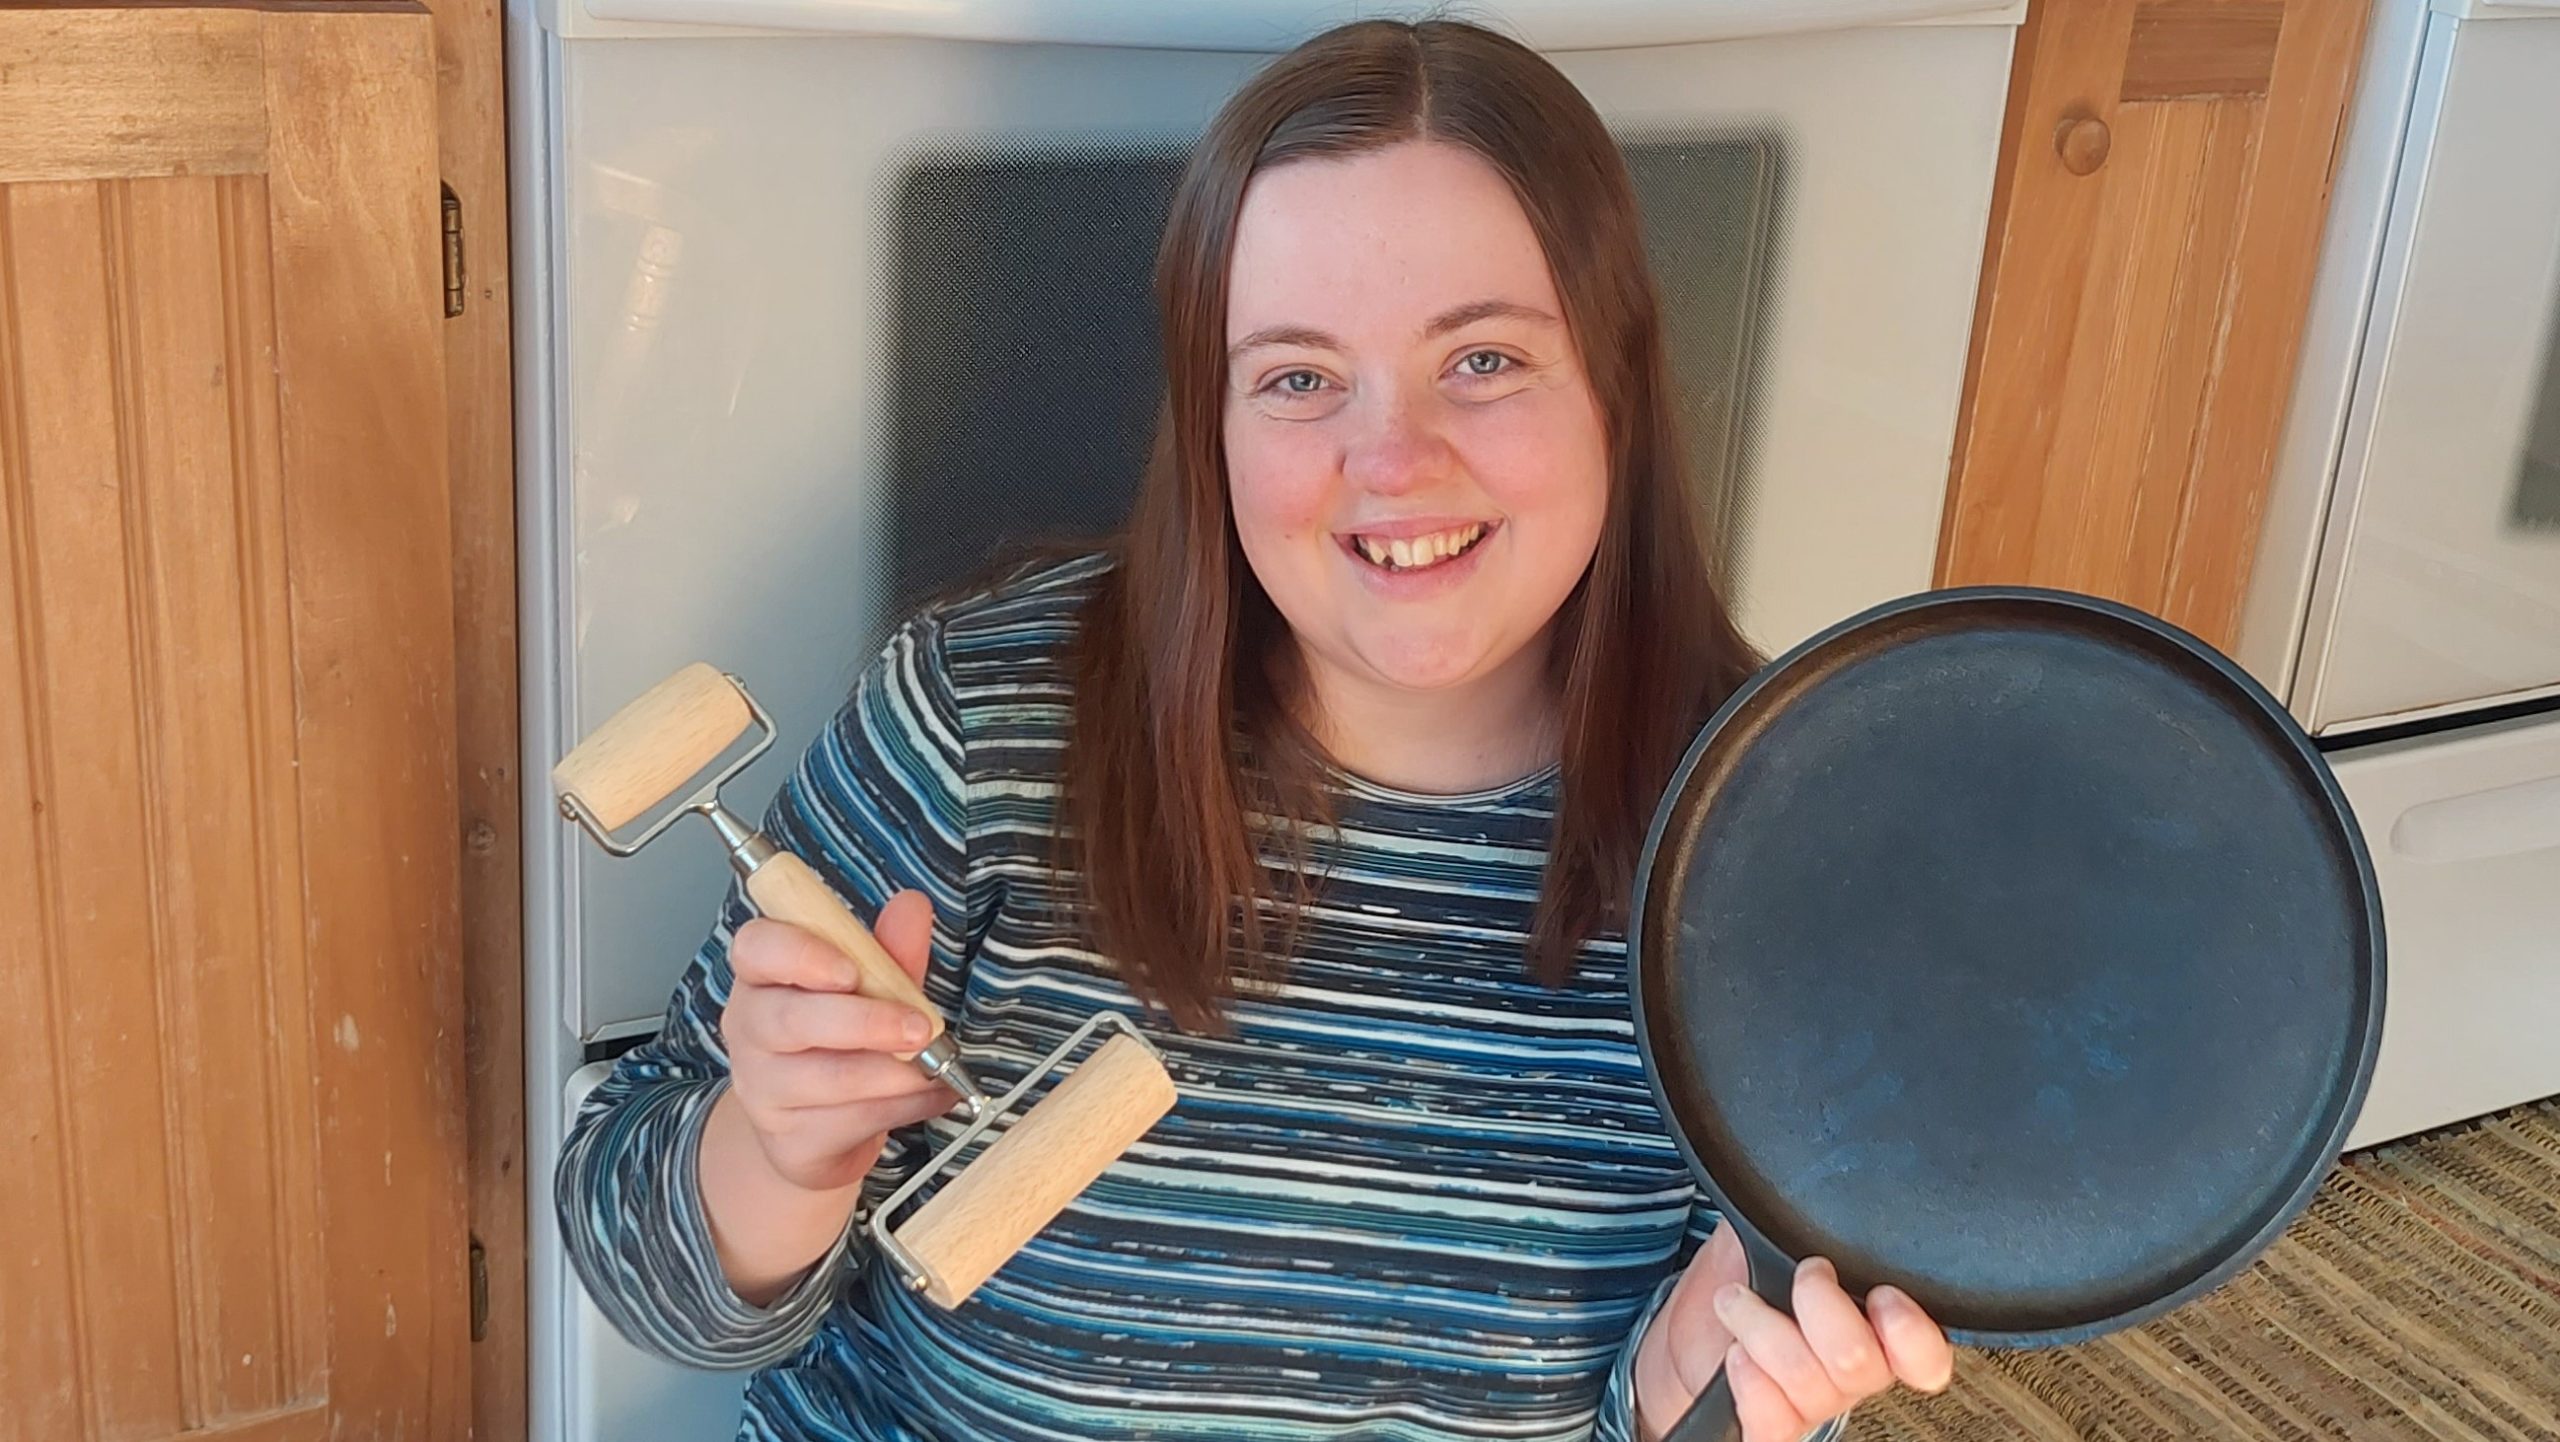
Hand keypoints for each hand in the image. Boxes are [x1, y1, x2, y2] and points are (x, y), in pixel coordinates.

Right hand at [717, 889, 959, 1192]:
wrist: (817, 1130)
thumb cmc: (843, 1041)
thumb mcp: (872, 986)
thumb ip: (889, 949)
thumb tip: (912, 906)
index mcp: (764, 975)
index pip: (755, 947)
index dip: (799, 954)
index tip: (848, 969)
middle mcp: (750, 1028)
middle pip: (787, 1019)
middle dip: (863, 1022)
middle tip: (920, 1027)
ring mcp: (761, 1088)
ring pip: (825, 1077)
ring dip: (893, 1072)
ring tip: (933, 1066)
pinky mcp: (787, 1140)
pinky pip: (849, 1122)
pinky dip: (902, 1108)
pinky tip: (928, 1094)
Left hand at [1633, 1224, 1953, 1441]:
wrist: (1694, 1328)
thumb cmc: (1746, 1275)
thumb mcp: (1776, 1229)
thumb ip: (1803, 1214)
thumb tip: (1812, 1177)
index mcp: (1875, 1327)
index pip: (1926, 1357)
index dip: (1913, 1334)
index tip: (1883, 1295)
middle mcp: (1852, 1372)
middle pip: (1860, 1365)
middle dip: (1820, 1305)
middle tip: (1803, 1274)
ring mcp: (1812, 1403)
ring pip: (1809, 1383)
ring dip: (1762, 1328)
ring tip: (1736, 1300)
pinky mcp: (1771, 1423)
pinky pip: (1775, 1429)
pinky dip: (1752, 1388)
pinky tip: (1738, 1357)